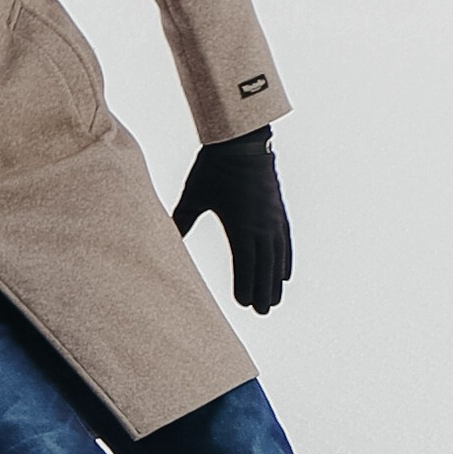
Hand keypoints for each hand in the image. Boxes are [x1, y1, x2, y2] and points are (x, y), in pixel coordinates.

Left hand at [170, 126, 291, 316]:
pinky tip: (286, 273)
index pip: (246, 265)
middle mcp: (261, 227)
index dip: (246, 285)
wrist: (242, 141)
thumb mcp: (193, 195)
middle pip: (265, 267)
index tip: (243, 304)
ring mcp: (273, 219)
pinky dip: (286, 260)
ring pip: (278, 258)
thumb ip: (181, 220)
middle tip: (262, 312)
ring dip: (276, 280)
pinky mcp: (278, 211)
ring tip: (275, 299)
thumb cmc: (213, 168)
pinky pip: (286, 242)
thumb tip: (166, 236)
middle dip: (263, 290)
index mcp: (241, 227)